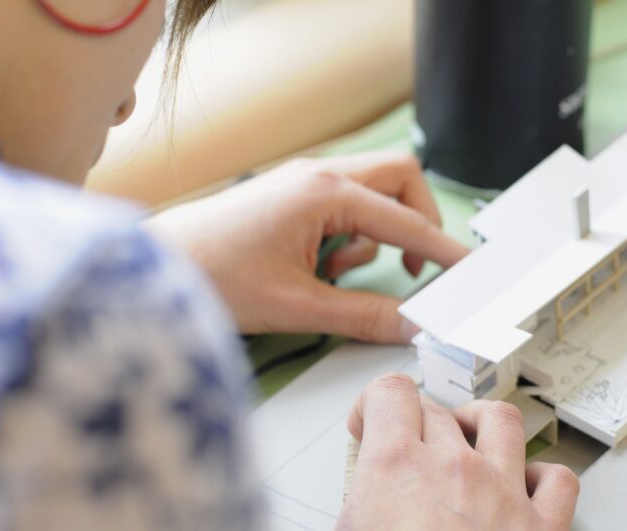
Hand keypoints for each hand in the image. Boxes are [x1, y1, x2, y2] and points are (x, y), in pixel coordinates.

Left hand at [146, 151, 468, 342]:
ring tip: (342, 273)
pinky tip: (320, 267)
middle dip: (418, 221)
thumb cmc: (212, 273)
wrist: (156, 263)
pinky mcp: (293, 195)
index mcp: (323, 193)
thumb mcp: (297, 304)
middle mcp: (318, 176)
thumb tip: (411, 326)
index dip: (443, 249)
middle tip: (417, 266)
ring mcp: (304, 181)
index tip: (470, 269)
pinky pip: (345, 205)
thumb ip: (364, 315)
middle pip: (399, 179)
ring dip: (377, 232)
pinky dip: (349, 236)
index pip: (406, 219)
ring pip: (373, 191)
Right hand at [341, 374, 579, 529]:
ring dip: (480, 422)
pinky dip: (541, 475)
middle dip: (416, 423)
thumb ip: (354, 507)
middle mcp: (453, 469)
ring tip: (467, 437)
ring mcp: (503, 493)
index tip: (370, 422)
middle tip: (407, 448)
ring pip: (500, 419)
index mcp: (395, 470)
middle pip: (437, 411)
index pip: (390, 392)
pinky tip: (522, 485)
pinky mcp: (543, 528)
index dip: (374, 402)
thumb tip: (357, 505)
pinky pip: (556, 479)